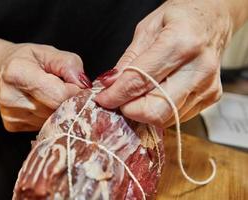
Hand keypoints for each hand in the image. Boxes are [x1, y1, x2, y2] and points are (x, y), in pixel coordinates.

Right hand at [0, 43, 90, 131]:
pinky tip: (42, 104)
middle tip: (67, 90)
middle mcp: (11, 98)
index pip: (60, 95)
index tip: (79, 86)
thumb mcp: (48, 52)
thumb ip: (69, 65)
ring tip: (52, 95)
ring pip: (52, 121)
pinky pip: (44, 126)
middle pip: (57, 110)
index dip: (76, 92)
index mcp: (18, 74)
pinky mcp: (13, 126)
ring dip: (59, 110)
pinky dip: (49, 116)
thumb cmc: (26, 58)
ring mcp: (11, 115)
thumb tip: (83, 86)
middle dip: (69, 102)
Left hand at [96, 0, 232, 126]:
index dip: (116, 95)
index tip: (103, 98)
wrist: (213, 20)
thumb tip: (110, 85)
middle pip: (155, 110)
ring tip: (137, 94)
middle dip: (130, 109)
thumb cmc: (179, 18)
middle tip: (119, 100)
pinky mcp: (211, 97)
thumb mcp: (147, 29)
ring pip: (165, 118)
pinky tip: (156, 94)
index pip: (139, 82)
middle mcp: (199, 68)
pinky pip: (176, 116)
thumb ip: (128, 60)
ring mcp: (208, 86)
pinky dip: (160, 110)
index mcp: (181, 43)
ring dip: (144, 110)